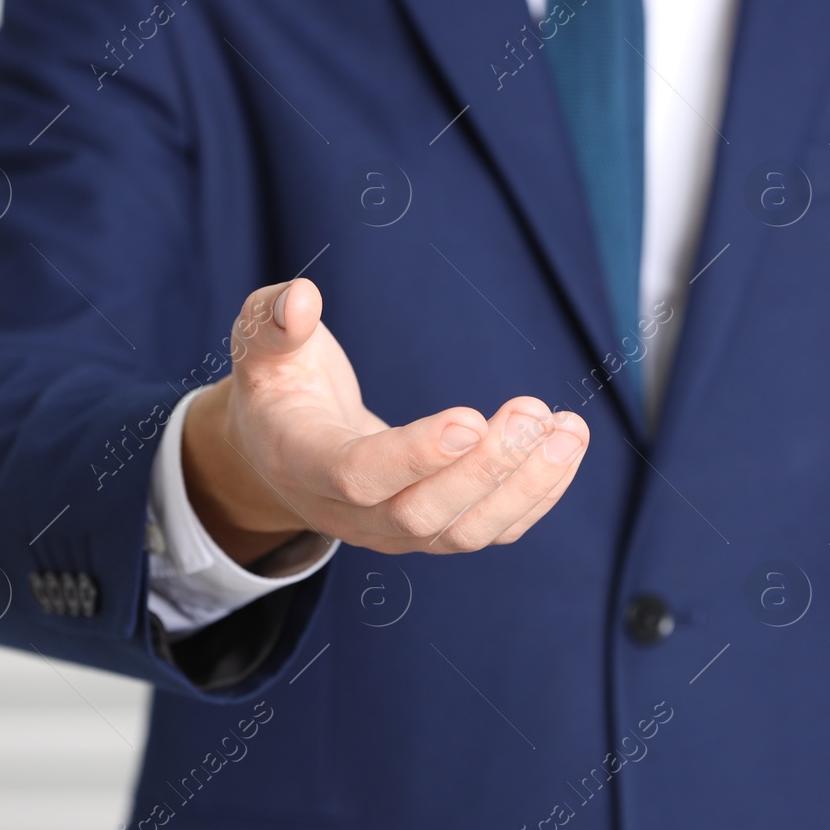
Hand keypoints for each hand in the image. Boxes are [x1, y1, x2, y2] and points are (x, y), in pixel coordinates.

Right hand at [181, 278, 589, 564]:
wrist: (283, 450)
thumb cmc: (279, 385)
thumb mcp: (260, 346)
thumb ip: (273, 321)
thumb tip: (301, 297)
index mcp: (301, 462)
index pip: (358, 474)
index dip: (414, 454)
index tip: (471, 417)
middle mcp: (347, 514)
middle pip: (423, 513)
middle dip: (486, 467)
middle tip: (531, 411)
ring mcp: (393, 532)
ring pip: (465, 532)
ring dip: (525, 484)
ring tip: (569, 430)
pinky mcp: (432, 532)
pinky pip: (491, 531)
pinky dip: (536, 496)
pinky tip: (566, 449)